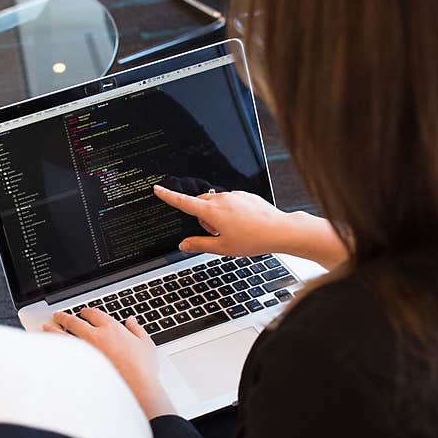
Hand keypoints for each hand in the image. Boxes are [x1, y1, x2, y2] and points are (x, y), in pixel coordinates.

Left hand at [43, 308, 175, 418]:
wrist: (136, 389)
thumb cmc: (142, 369)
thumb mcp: (146, 344)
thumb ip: (137, 330)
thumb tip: (131, 321)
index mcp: (111, 328)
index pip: (94, 314)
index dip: (87, 311)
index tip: (84, 312)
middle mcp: (95, 336)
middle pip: (74, 321)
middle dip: (64, 316)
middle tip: (58, 315)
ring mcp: (85, 351)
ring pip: (63, 335)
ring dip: (53, 329)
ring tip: (46, 327)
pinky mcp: (79, 365)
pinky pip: (63, 353)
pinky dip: (55, 348)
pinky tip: (50, 348)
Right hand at [153, 185, 348, 268]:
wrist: (280, 230)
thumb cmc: (253, 239)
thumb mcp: (222, 248)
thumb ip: (199, 244)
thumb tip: (183, 245)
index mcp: (212, 212)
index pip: (183, 202)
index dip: (168, 196)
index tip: (158, 189)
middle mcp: (221, 199)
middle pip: (200, 204)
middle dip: (202, 217)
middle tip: (216, 234)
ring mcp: (234, 196)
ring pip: (215, 203)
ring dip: (216, 215)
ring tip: (234, 231)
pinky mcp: (245, 195)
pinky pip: (230, 201)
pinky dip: (230, 212)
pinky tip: (243, 224)